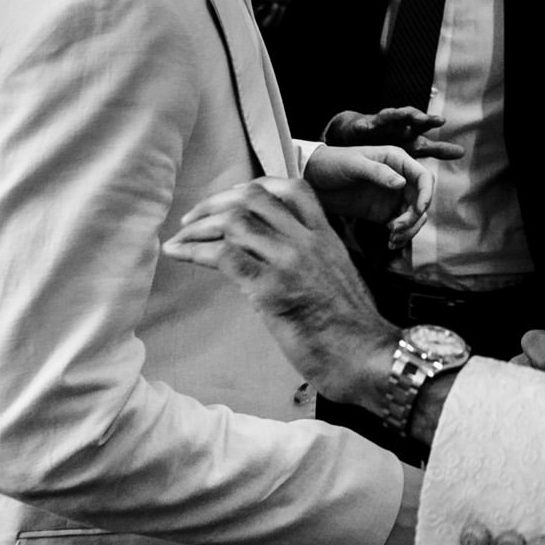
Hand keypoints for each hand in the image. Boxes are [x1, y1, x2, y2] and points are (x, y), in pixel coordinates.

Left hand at [161, 178, 397, 410]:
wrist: (366, 356)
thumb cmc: (351, 327)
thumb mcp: (335, 276)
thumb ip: (308, 259)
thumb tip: (270, 258)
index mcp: (326, 235)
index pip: (291, 188)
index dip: (253, 187)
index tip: (230, 200)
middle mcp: (308, 240)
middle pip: (253, 198)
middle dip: (215, 203)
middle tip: (192, 219)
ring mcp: (290, 263)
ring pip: (235, 222)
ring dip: (199, 229)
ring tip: (179, 239)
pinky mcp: (272, 290)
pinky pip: (226, 257)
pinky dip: (196, 252)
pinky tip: (178, 254)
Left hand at [304, 143, 433, 242]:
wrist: (312, 180)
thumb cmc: (332, 164)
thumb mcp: (354, 164)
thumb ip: (378, 172)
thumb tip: (401, 184)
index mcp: (396, 160)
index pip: (423, 176)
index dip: (426, 193)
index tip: (419, 210)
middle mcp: (399, 178)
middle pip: (421, 200)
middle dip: (414, 217)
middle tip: (396, 227)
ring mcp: (392, 197)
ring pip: (415, 216)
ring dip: (409, 229)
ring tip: (392, 237)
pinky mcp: (383, 213)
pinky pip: (401, 226)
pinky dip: (401, 236)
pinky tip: (390, 243)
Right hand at [323, 106, 466, 162]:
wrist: (362, 133)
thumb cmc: (392, 139)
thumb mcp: (415, 146)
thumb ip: (437, 149)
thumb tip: (462, 152)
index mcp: (410, 128)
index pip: (423, 124)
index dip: (432, 121)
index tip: (442, 120)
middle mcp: (397, 123)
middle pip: (408, 116)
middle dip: (415, 115)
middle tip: (422, 118)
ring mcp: (380, 123)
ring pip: (388, 116)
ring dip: (394, 115)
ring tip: (399, 115)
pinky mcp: (362, 127)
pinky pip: (362, 126)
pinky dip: (363, 126)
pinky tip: (364, 127)